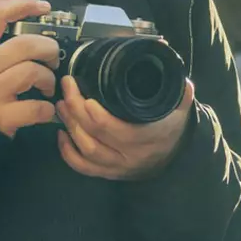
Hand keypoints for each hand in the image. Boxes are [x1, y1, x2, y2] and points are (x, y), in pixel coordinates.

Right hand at [0, 0, 58, 136]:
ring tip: (47, 84)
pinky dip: (47, 108)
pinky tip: (43, 107)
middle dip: (48, 48)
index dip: (23, 5)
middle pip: (24, 45)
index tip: (45, 6)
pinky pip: (36, 107)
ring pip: (32, 72)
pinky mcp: (1, 117)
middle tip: (52, 57)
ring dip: (48, 78)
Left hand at [56, 76, 195, 178]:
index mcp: (147, 138)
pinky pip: (83, 167)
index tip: (85, 96)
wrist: (175, 158)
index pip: (114, 128)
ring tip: (62, 105)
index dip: (95, 114)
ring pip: (86, 150)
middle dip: (75, 111)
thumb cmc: (172, 127)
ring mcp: (118, 166)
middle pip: (94, 136)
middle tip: (68, 89)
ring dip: (70, 126)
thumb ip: (178, 91)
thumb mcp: (179, 107)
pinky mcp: (108, 173)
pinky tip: (62, 134)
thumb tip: (172, 68)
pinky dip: (68, 152)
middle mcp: (130, 155)